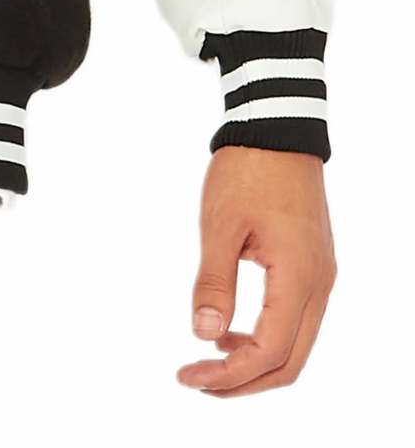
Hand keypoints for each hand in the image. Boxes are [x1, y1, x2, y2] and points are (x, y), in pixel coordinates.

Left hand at [178, 145, 335, 394]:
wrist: (278, 129)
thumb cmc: (248, 170)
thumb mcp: (220, 224)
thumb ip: (214, 282)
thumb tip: (204, 334)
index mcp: (299, 278)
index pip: (269, 353)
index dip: (229, 375)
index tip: (189, 376)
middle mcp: (319, 286)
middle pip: (290, 363)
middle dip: (243, 382)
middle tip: (197, 381)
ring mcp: (321, 277)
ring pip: (296, 346)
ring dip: (255, 363)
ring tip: (209, 359)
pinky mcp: (314, 267)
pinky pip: (296, 321)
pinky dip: (266, 339)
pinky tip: (231, 331)